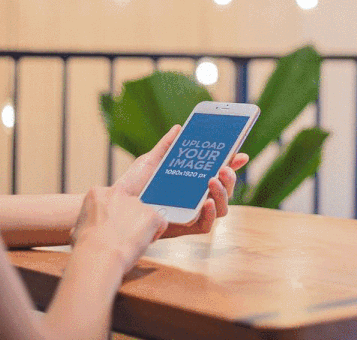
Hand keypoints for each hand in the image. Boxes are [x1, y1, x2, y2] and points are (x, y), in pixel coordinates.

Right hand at [70, 186, 166, 274]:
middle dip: (128, 220)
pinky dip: (155, 233)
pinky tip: (145, 243)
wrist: (98, 255)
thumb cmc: (86, 247)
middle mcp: (119, 193)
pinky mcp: (152, 215)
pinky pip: (160, 224)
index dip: (113, 215)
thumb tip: (91, 227)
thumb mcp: (78, 227)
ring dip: (140, 227)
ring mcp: (137, 203)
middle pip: (129, 205)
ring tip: (130, 244)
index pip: (111, 199)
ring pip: (143, 215)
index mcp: (98, 193)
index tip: (113, 226)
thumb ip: (90, 221)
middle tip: (122, 237)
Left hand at [114, 125, 248, 237]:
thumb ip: (167, 145)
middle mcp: (197, 197)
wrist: (116, 205)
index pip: (219, 172)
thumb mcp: (151, 160)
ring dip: (223, 193)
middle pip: (225, 190)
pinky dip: (211, 214)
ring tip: (213, 180)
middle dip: (230, 177)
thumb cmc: (133, 185)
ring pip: (222, 207)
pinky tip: (207, 202)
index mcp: (193, 180)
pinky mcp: (186, 228)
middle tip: (223, 167)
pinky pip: (207, 225)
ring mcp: (193, 213)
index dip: (232, 164)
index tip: (240, 154)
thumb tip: (179, 128)